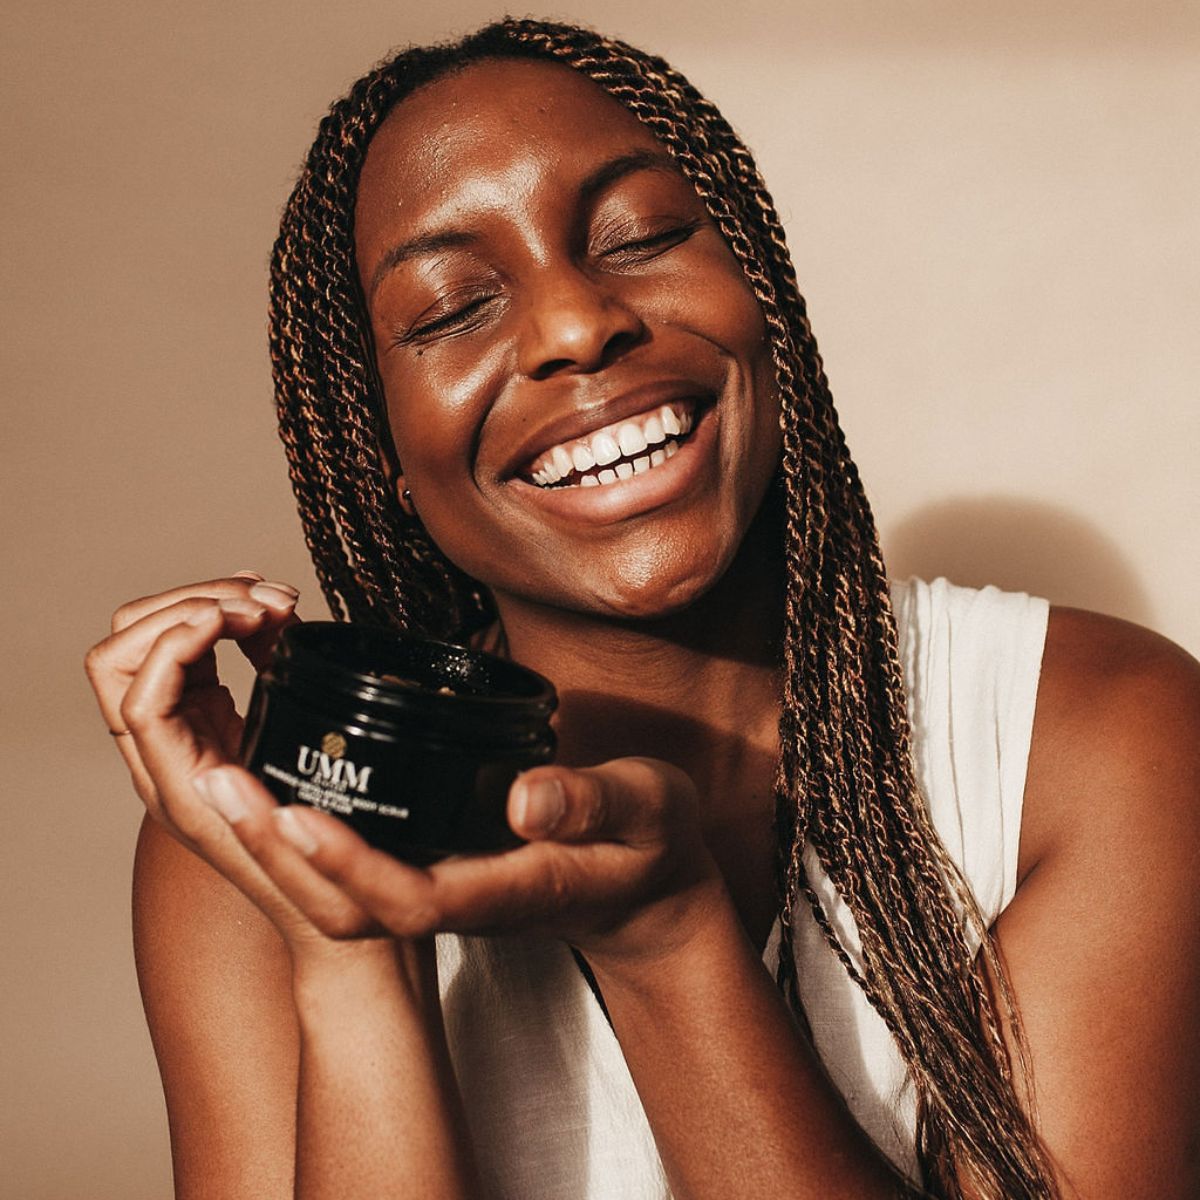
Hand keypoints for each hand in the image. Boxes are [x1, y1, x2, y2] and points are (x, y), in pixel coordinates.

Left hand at [83, 573, 377, 952]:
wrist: (333, 911)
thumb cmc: (326, 882)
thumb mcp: (312, 834)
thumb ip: (286, 768)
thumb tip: (269, 705)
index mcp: (181, 790)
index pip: (136, 697)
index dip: (175, 643)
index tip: (235, 617)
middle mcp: (168, 757)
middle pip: (125, 655)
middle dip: (188, 607)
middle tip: (259, 601)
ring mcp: (185, 732)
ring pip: (152, 642)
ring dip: (209, 604)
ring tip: (276, 599)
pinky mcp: (214, 718)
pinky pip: (199, 651)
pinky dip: (229, 616)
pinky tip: (271, 606)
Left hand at [203, 756, 727, 968]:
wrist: (648, 887)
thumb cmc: (651, 843)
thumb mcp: (645, 809)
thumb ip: (592, 804)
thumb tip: (525, 801)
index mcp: (509, 892)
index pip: (410, 896)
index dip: (348, 862)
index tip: (294, 812)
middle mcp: (463, 900)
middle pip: (351, 906)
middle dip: (280, 852)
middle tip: (220, 781)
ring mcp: (445, 890)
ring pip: (342, 893)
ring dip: (278, 841)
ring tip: (226, 776)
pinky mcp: (437, 868)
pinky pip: (355, 866)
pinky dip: (306, 830)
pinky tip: (278, 779)